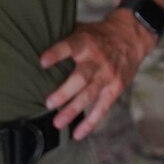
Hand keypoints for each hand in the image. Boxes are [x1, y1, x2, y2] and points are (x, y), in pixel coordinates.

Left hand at [40, 10, 155, 138]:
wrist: (132, 37)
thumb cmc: (99, 35)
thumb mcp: (83, 30)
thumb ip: (64, 39)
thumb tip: (32, 44)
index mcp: (86, 42)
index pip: (70, 46)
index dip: (57, 53)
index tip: (42, 62)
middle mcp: (97, 60)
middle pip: (81, 77)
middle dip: (65, 91)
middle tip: (48, 103)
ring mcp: (107, 76)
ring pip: (90, 95)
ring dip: (73, 110)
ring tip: (58, 122)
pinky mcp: (115, 88)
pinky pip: (102, 107)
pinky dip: (91, 122)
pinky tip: (78, 134)